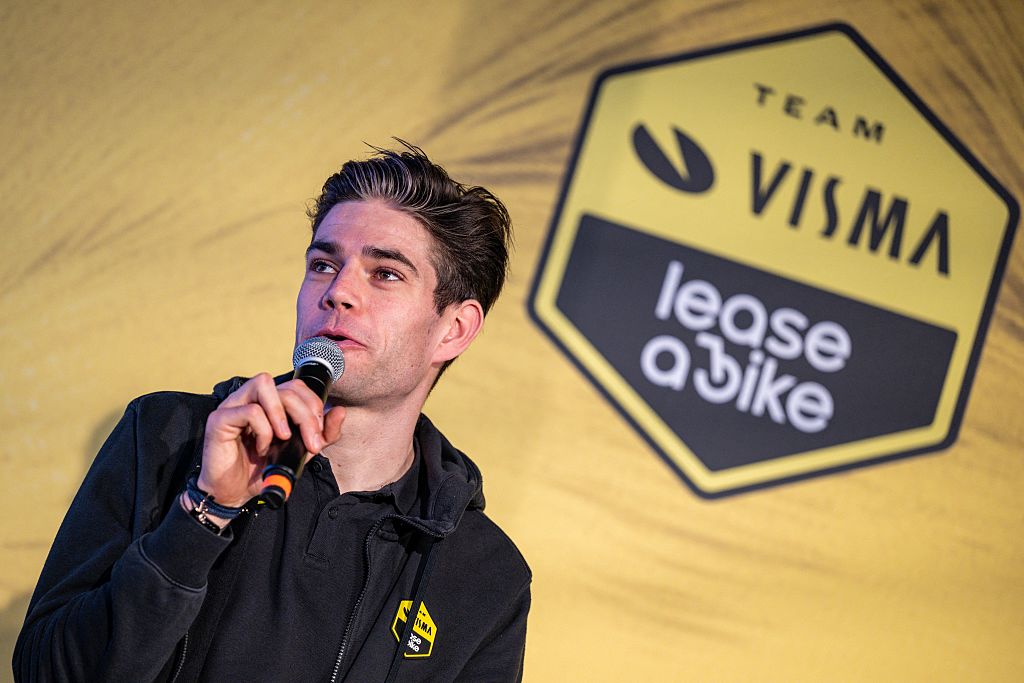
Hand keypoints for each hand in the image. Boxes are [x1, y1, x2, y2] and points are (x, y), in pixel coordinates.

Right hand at [197, 373, 344, 506]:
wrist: (234, 495)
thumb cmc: (262, 470)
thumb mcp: (300, 452)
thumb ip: (321, 434)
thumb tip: (339, 411)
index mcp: (269, 403)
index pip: (297, 386)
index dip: (313, 406)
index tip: (318, 435)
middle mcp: (250, 398)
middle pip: (286, 387)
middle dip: (306, 415)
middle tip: (310, 442)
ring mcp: (233, 406)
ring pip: (263, 384)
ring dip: (282, 413)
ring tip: (284, 438)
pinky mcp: (219, 419)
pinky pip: (249, 410)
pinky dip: (263, 430)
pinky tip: (263, 448)